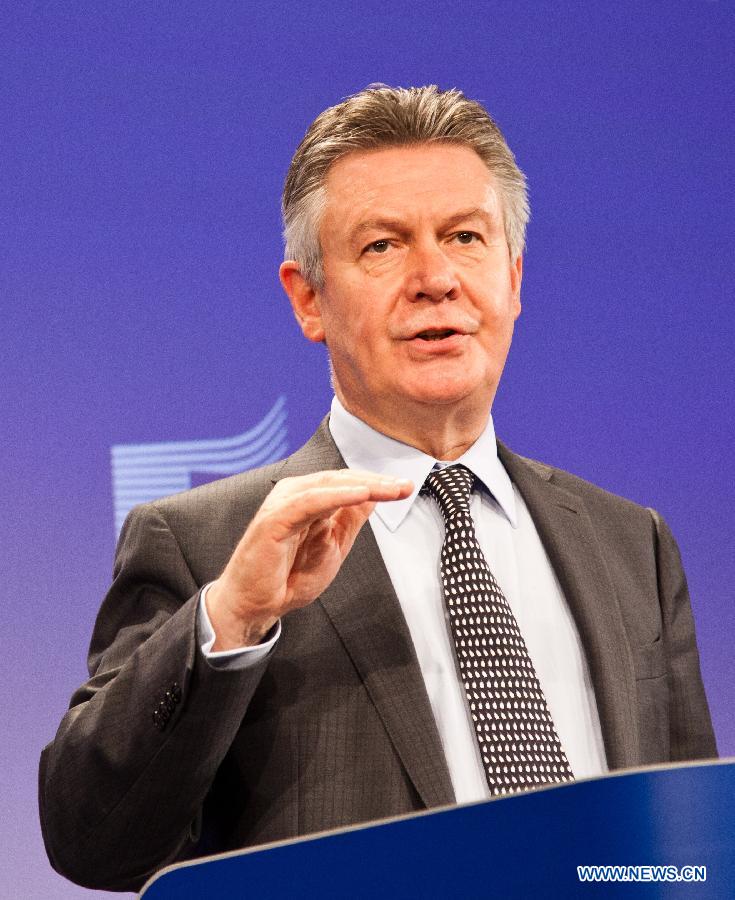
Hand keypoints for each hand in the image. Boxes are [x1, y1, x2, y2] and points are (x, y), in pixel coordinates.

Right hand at [205, 469, 412, 649]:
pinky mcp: (274, 519)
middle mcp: (294, 495)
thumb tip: (373, 497)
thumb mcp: (333, 547)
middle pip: (340, 480)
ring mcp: (283, 504)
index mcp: (307, 499)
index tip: (405, 488)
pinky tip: (362, 496)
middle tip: (404, 486)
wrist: (255, 606)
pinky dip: (338, 496)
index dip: (377, 484)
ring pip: (329, 486)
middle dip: (376, 482)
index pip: (346, 484)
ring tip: (391, 490)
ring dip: (364, 486)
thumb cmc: (287, 577)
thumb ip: (350, 520)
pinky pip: (311, 502)